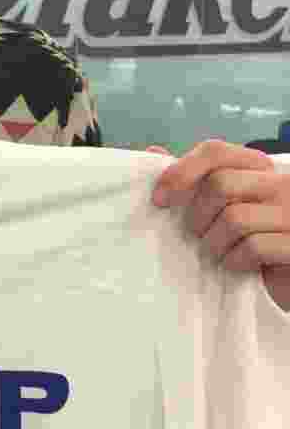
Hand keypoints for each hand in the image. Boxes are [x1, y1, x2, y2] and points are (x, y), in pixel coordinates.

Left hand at [150, 138, 289, 310]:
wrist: (286, 277)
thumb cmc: (251, 236)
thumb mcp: (224, 204)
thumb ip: (193, 178)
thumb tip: (153, 152)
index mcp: (261, 168)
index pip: (215, 151)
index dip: (180, 172)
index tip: (159, 200)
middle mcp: (283, 183)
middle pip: (219, 185)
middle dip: (198, 216)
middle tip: (199, 235)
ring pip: (234, 219)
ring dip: (215, 243)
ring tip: (220, 252)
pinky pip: (253, 248)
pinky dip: (235, 261)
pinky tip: (239, 265)